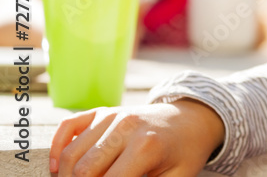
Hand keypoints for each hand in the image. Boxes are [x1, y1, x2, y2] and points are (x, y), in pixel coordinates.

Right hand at [50, 100, 224, 176]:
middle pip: (83, 171)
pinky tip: (59, 168)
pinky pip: (68, 126)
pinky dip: (58, 148)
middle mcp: (125, 126)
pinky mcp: (103, 111)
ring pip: (71, 154)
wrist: (193, 119)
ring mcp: (112, 115)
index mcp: (146, 146)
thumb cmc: (185, 153)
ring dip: (66, 175)